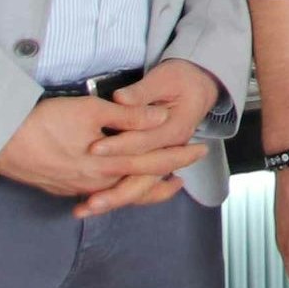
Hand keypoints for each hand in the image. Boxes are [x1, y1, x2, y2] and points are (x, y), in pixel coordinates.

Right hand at [0, 96, 199, 210]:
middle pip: (141, 185)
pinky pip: (100, 195)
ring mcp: (79, 189)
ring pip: (121, 194)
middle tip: (187, 173)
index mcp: (109, 165)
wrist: (0, 143)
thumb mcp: (90, 110)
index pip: (154, 162)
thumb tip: (161, 120)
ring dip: (144, 189)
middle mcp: (98, 184)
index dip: (179, 155)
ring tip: (163, 186)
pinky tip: (118, 189)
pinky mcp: (63, 189)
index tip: (201, 150)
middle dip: (166, 178)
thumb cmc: (44, 123)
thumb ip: (128, 116)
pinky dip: (117, 192)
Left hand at [74, 60, 223, 217]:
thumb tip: (121, 98)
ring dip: (114, 199)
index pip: (142, 143)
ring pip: (140, 187)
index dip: (118, 146)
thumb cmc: (182, 79)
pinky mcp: (154, 160)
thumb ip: (140, 94)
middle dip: (114, 192)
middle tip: (89, 203)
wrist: (201, 85)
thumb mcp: (162, 80)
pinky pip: (138, 186)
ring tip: (87, 208)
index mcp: (174, 129)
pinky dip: (118, 195)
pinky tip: (93, 203)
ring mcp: (162, 157)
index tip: (92, 151)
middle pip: (142, 177)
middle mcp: (169, 150)